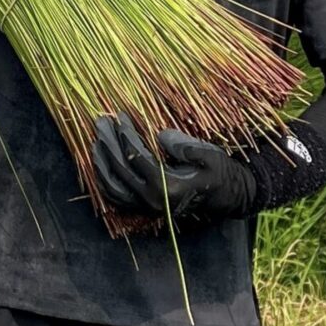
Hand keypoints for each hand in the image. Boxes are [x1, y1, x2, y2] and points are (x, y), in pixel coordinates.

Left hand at [91, 113, 253, 225]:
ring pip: (113, 188)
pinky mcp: (146, 208)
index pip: (137, 158)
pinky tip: (101, 165)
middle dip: (108, 144)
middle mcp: (153, 200)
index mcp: (168, 187)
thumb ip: (185, 146)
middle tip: (101, 123)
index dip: (126, 135)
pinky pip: (118, 198)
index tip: (120, 117)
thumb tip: (159, 135)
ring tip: (96, 142)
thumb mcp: (210, 155)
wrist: (230, 197)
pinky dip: (105, 182)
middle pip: (121, 170)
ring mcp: (148, 207)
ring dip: (101, 164)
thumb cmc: (221, 173)